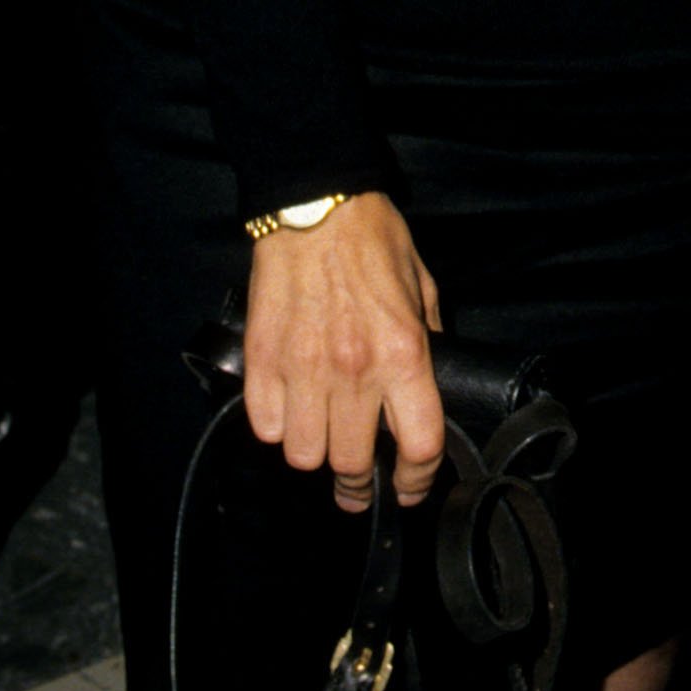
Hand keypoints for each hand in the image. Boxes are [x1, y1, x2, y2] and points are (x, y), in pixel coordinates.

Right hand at [244, 192, 444, 510]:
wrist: (314, 202)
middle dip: (360, 480)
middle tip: (360, 477)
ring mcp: (302, 369)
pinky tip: (290, 407)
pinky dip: (278, 426)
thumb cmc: (373, 238)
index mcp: (402, 351)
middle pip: (354, 464)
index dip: (418, 480)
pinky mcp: (261, 362)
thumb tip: (429, 389)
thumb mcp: (422, 285)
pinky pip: (266, 427)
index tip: (410, 488)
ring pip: (304, 456)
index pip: (419, 445)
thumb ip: (429, 339)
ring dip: (315, 452)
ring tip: (322, 435)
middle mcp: (353, 370)